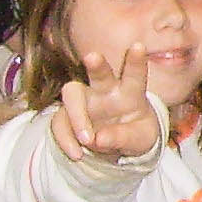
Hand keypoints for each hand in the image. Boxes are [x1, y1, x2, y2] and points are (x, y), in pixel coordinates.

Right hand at [51, 47, 160, 164]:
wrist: (116, 148)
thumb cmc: (135, 135)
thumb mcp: (140, 141)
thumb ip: (124, 138)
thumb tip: (99, 139)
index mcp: (130, 92)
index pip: (134, 75)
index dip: (136, 61)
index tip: (139, 46)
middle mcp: (105, 91)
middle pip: (99, 74)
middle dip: (96, 65)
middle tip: (93, 57)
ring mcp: (84, 102)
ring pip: (72, 94)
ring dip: (77, 115)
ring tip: (88, 140)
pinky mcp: (66, 117)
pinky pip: (60, 123)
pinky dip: (66, 139)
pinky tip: (76, 154)